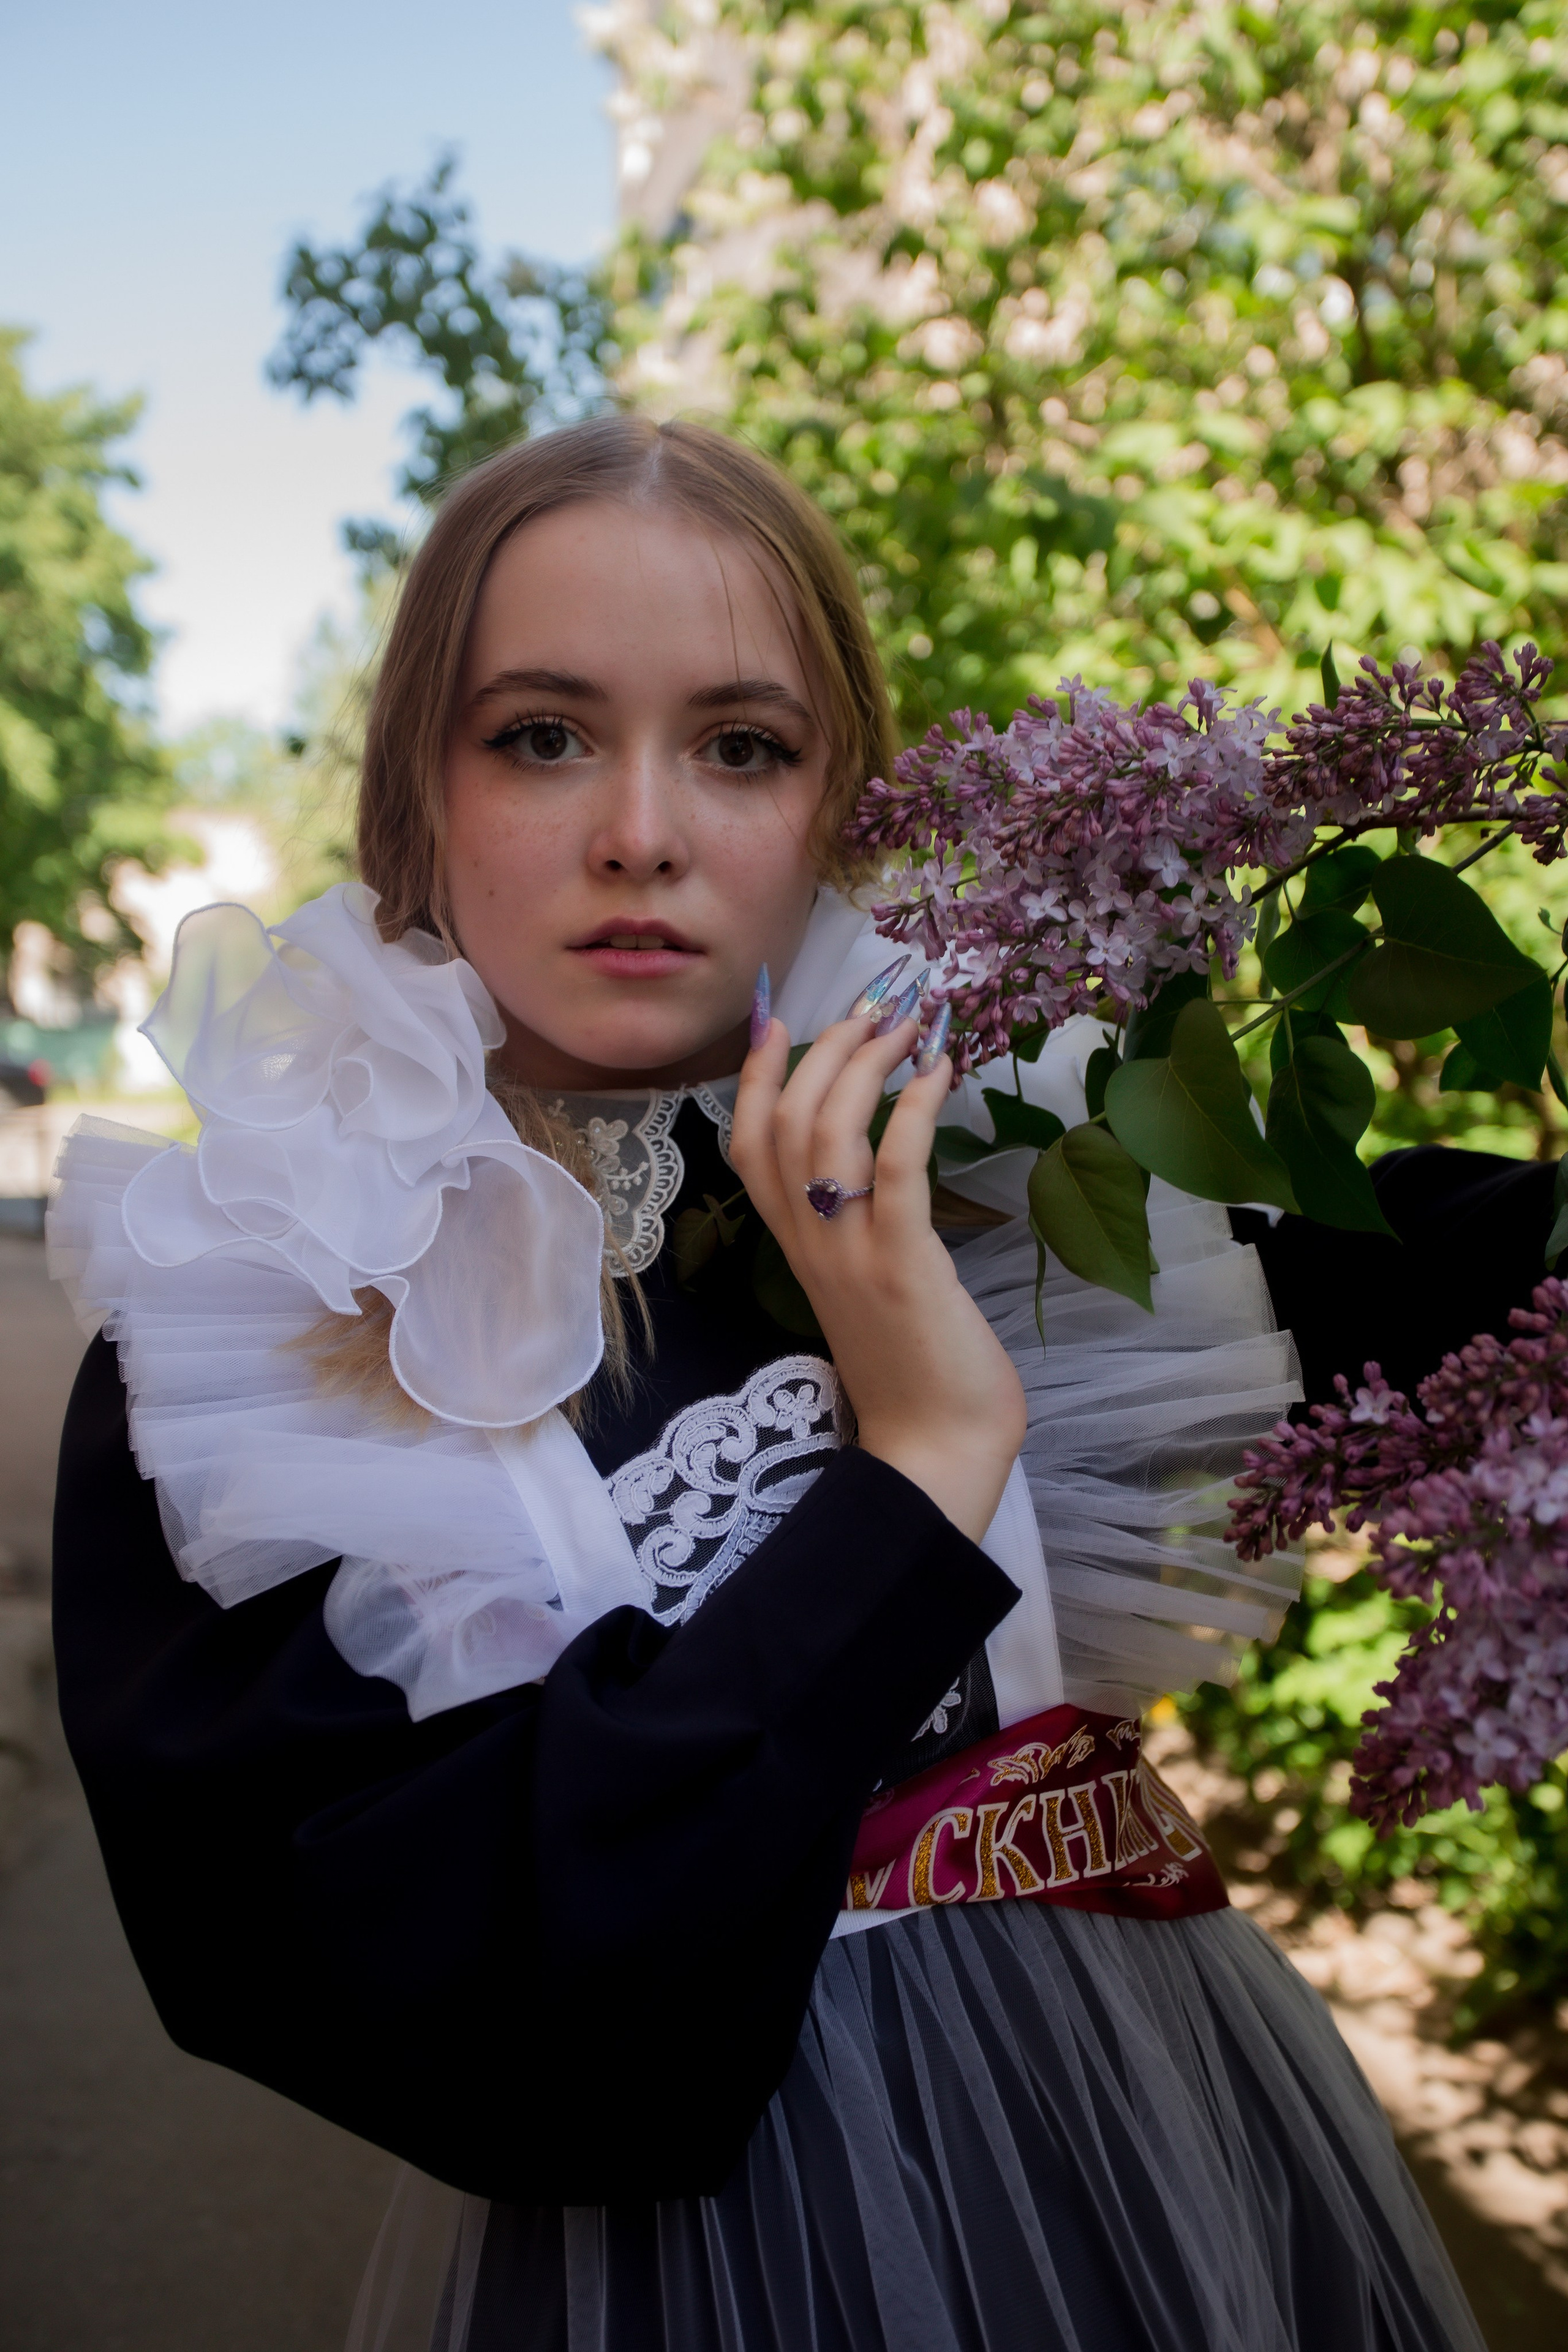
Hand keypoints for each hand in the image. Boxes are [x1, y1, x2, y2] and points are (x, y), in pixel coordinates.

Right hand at [730, 1010, 1026, 1541]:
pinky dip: (913, 1110)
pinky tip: (938, 1073)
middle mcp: (810, 1242)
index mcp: (795, 1245)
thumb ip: (855, 1226)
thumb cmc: (913, 1367)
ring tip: (909, 1025)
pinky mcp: (903, 1266)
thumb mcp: (866, 1283)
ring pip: (827, 1134)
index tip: (783, 1017)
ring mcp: (851, 1254)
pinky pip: (895, 1170)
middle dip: (827, 1048)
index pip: (749, 1143)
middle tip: (876, 1005)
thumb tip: (877, 1161)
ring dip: (867, 1064)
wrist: (935, 1449)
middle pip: (785, 1120)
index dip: (758, 1074)